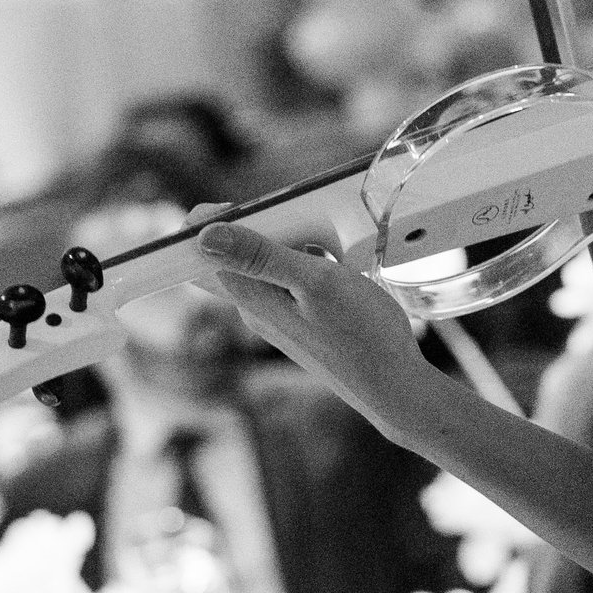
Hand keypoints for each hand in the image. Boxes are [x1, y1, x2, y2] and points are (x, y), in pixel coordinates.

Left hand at [197, 222, 430, 432]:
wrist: (395, 387)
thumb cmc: (362, 335)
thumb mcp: (316, 282)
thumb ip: (261, 256)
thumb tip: (204, 235)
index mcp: (250, 298)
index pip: (197, 257)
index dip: (207, 224)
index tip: (241, 205)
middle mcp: (254, 311)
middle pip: (227, 259)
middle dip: (248, 229)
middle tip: (286, 215)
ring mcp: (276, 319)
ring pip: (260, 269)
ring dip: (281, 245)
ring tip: (318, 240)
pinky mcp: (299, 323)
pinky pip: (284, 282)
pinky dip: (300, 263)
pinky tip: (330, 263)